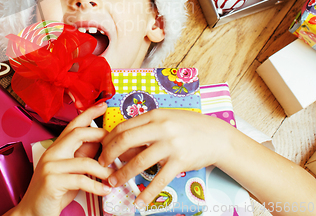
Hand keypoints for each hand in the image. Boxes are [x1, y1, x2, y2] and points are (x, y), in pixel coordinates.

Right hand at [8, 102, 113, 215]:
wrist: (32, 213)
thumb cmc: (53, 194)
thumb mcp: (70, 172)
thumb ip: (82, 156)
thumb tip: (99, 144)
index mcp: (56, 148)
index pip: (73, 126)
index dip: (88, 114)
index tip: (102, 105)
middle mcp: (52, 153)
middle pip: (78, 134)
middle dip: (100, 136)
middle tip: (116, 145)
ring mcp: (50, 166)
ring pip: (84, 161)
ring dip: (104, 171)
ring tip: (114, 178)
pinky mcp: (52, 181)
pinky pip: (81, 180)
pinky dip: (97, 186)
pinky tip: (105, 190)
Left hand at [98, 109, 230, 207]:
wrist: (216, 136)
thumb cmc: (187, 126)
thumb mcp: (165, 119)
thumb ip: (145, 127)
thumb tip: (121, 142)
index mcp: (154, 115)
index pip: (123, 126)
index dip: (108, 139)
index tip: (101, 148)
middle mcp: (161, 128)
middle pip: (125, 140)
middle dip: (109, 154)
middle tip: (101, 165)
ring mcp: (171, 145)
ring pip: (139, 161)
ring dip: (122, 174)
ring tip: (113, 182)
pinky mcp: (180, 162)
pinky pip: (160, 180)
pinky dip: (147, 192)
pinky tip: (139, 201)